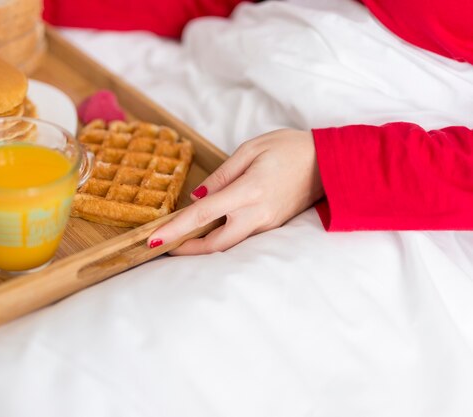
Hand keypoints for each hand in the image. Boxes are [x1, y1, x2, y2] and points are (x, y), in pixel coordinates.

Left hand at [148, 129, 323, 254]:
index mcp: (248, 191)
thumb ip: (221, 175)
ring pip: (229, 244)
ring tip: (182, 238)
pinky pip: (242, 237)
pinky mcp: (272, 225)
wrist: (329, 162)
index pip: (204, 215)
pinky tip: (209, 229)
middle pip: (215, 244)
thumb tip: (198, 197)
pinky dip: (221, 237)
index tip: (155, 240)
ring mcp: (266, 223)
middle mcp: (257, 214)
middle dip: (187, 249)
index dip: (177, 229)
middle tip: (166, 245)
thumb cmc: (289, 148)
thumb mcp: (250, 150)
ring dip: (203, 245)